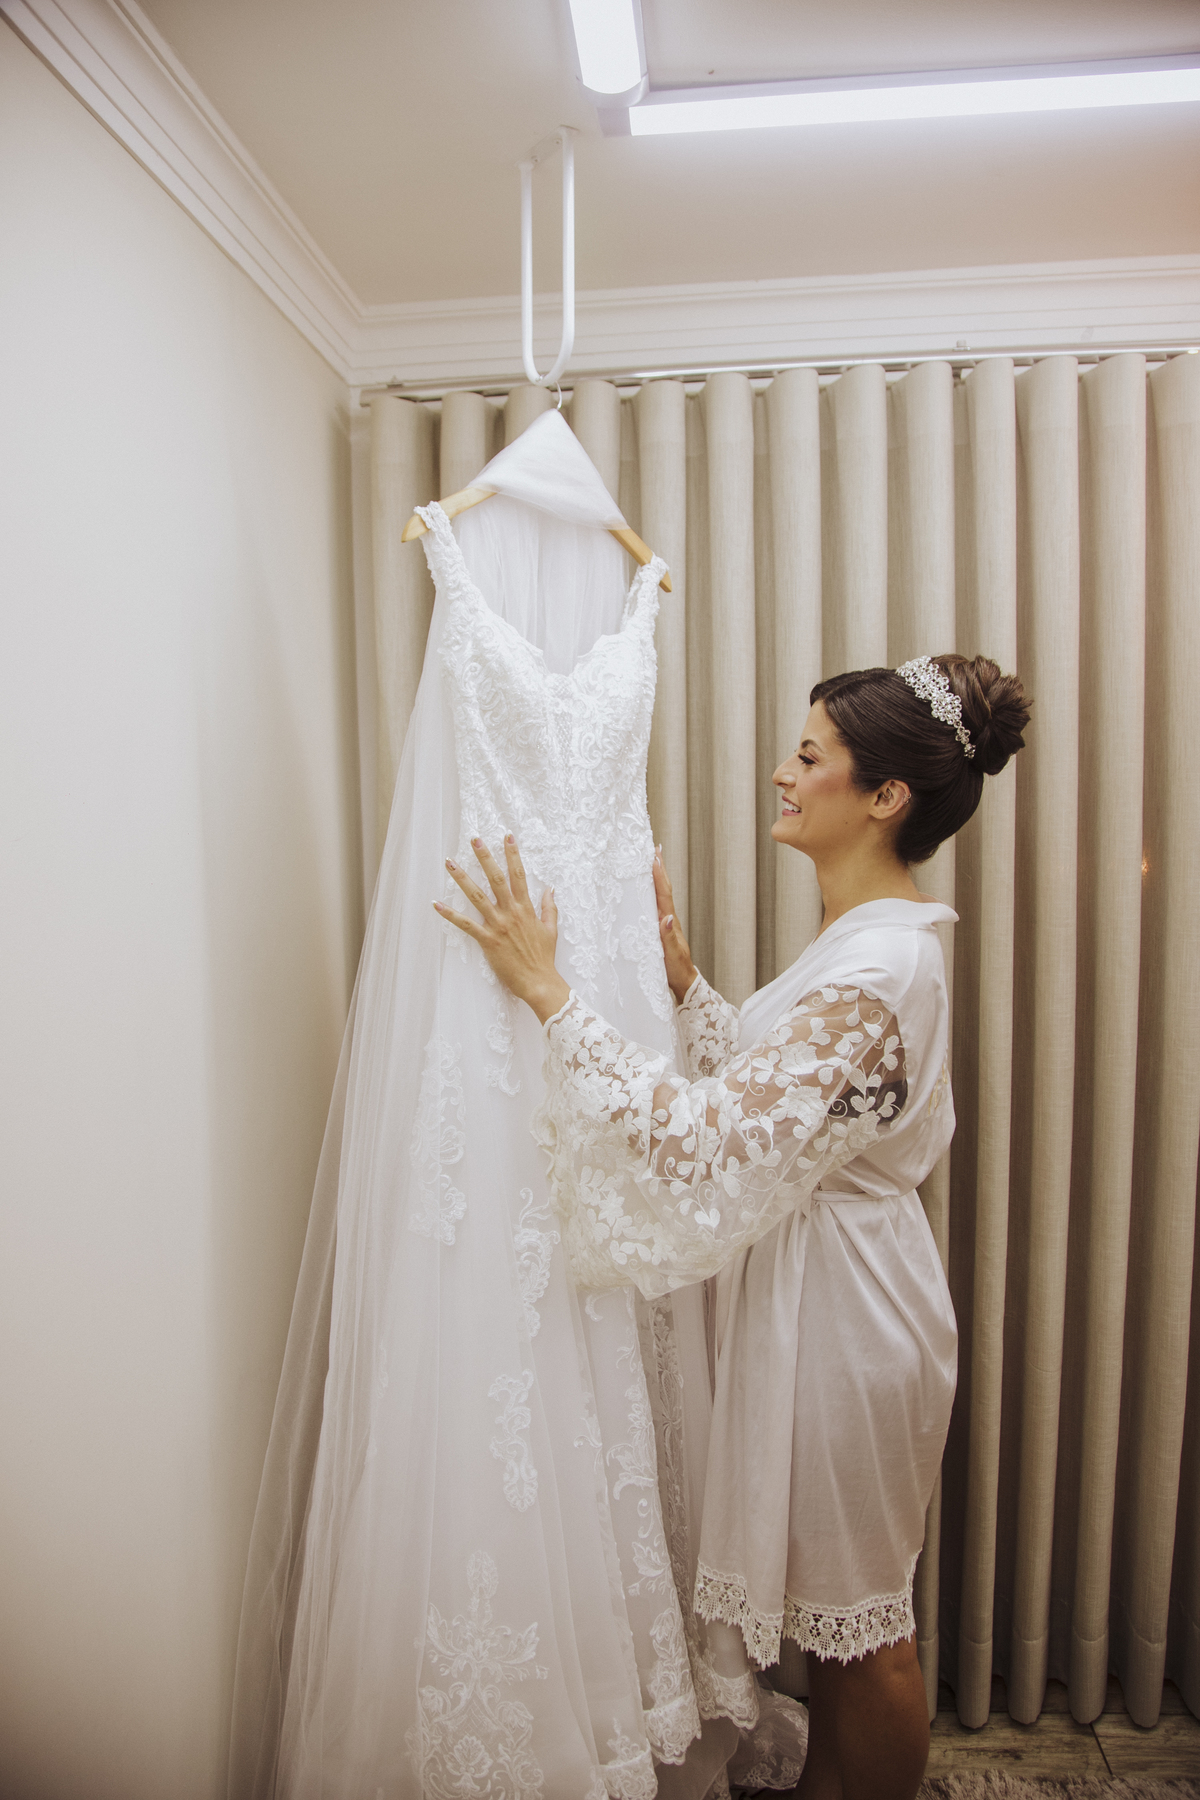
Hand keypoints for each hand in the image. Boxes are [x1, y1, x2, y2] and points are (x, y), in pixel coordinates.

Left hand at [435, 836, 570, 1025]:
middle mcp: (511, 912)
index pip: (519, 875)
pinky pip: (466, 925)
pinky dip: (450, 915)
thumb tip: (550, 889)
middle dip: (485, 857)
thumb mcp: (550, 929)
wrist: (539, 982)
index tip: (507, 836)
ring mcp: (498, 925)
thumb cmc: (544, 958)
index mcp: (526, 908)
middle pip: (496, 878)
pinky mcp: (488, 940)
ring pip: (477, 896)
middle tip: (475, 839)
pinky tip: (437, 904)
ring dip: (462, 878)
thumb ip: (548, 907)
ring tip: (449, 862)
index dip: (513, 854)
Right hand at [653, 846, 697, 1003]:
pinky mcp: (659, 928)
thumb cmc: (676, 970)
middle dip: (658, 868)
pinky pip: (654, 904)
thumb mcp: (671, 955)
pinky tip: (645, 889)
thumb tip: (666, 917)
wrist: (683, 982)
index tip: (654, 855)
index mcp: (669, 921)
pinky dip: (650, 892)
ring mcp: (664, 922)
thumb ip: (668, 937)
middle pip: (663, 888)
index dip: (659, 874)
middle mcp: (667, 918)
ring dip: (655, 877)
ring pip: (658, 894)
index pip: (663, 893)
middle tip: (653, 848)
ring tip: (650, 860)